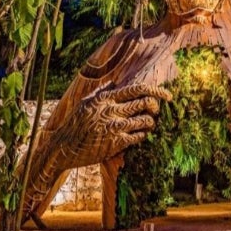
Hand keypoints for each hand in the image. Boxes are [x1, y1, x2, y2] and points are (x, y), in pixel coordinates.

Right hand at [52, 82, 172, 165]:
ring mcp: (114, 127)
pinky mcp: (115, 143)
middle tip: (155, 111)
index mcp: (105, 98)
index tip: (168, 95)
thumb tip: (116, 82)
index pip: (137, 89)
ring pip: (146, 120)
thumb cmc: (75, 124)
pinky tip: (138, 134)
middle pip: (145, 103)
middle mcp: (110, 110)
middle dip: (155, 107)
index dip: (156, 91)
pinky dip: (143, 134)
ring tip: (146, 123)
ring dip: (150, 122)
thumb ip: (102, 92)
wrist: (63, 148)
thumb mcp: (86, 103)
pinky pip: (139, 136)